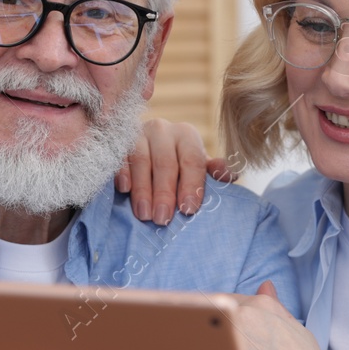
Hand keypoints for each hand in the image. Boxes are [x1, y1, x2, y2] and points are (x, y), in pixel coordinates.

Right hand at [116, 118, 233, 224]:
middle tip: (163, 219)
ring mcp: (138, 133)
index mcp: (186, 135)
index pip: (192, 161)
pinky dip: (123, 173)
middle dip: (164, 193)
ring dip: (143, 189)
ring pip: (141, 160)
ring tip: (145, 214)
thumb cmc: (177, 165)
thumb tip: (231, 174)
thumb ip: (214, 171)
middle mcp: (163, 130)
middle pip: (165, 162)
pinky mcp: (117, 141)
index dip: (191, 186)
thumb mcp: (197, 167)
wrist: (146, 149)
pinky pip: (120, 156)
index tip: (189, 210)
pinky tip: (124, 189)